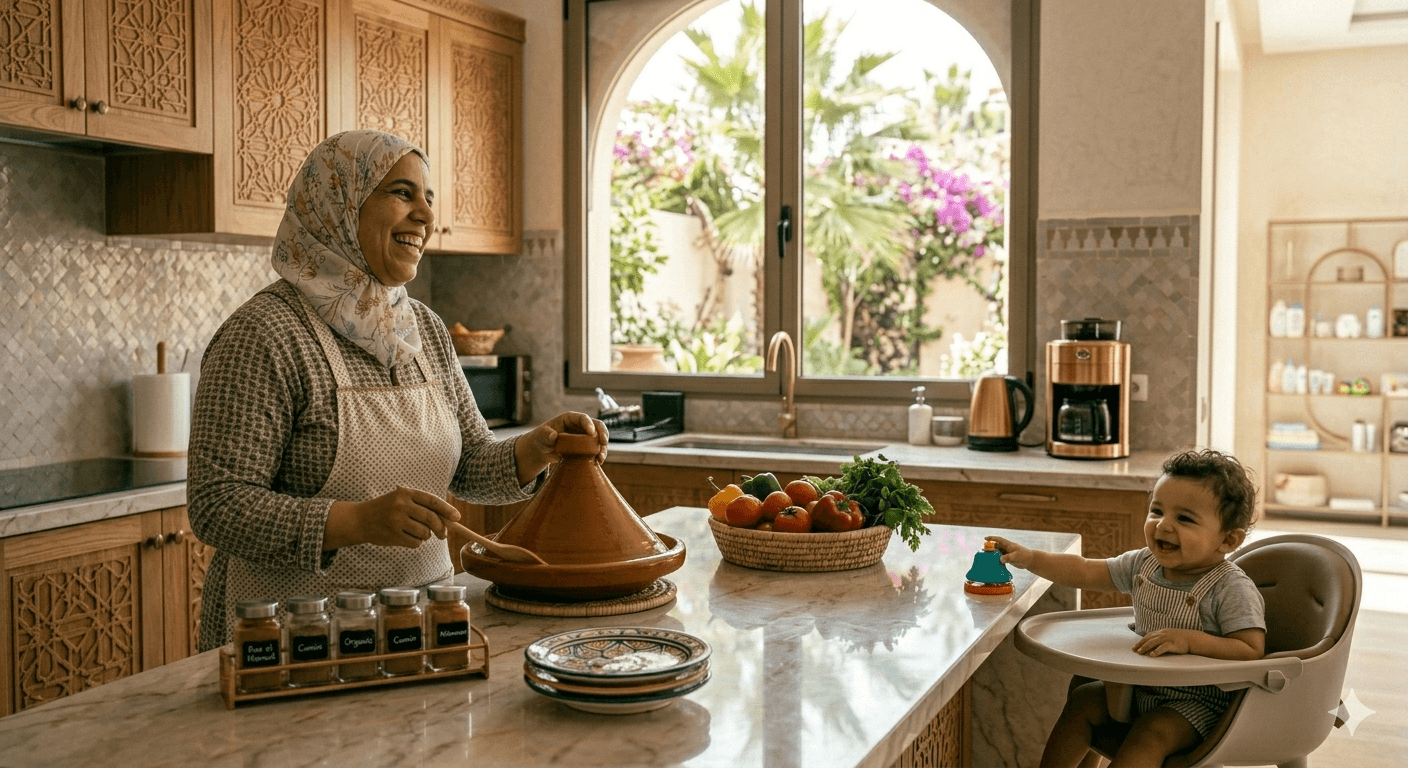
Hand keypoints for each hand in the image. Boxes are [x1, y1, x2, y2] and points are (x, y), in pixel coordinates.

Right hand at [326, 486, 460, 549]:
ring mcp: (396, 521)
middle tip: (443, 534)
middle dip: (441, 528)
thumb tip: (449, 520)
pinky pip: (415, 543)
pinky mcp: (393, 535)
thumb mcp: (402, 500)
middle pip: (431, 519)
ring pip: (424, 533)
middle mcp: (401, 505)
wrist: (360, 520)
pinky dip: (415, 543)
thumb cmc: (386, 509)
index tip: (457, 518)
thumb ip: (422, 506)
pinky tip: (406, 537)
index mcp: (406, 493)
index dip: (447, 510)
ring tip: (415, 531)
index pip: (432, 501)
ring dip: (425, 536)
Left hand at [515, 411, 608, 484]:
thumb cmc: (542, 438)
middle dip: (603, 433)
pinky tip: (598, 462)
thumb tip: (553, 435)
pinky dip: (599, 455)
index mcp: (571, 418)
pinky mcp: (586, 447)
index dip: (589, 424)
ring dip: (603, 447)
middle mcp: (581, 425)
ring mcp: (585, 436)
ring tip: (600, 458)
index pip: (583, 418)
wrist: (544, 449)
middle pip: (597, 425)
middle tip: (604, 442)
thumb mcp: (541, 436)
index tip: (591, 433)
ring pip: (599, 438)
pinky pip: (596, 449)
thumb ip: (545, 434)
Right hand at [987, 535, 1033, 568]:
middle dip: (989, 547)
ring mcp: (1007, 553)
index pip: (999, 540)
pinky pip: (1000, 558)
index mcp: (1009, 545)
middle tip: (983, 550)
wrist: (1030, 561)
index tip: (985, 538)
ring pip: (997, 552)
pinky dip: (996, 559)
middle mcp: (1007, 548)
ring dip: (992, 554)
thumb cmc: (1024, 556)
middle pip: (996, 546)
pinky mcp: (1008, 558)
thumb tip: (1000, 559)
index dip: (992, 538)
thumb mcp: (1016, 556)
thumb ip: (1008, 557)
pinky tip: (992, 562)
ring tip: (986, 557)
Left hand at [1133, 628, 1197, 656]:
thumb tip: (1152, 644)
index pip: (1148, 636)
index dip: (1141, 641)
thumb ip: (1161, 638)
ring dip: (1145, 647)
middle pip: (1148, 638)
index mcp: (1161, 632)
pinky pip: (1163, 647)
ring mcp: (1167, 638)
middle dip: (1140, 644)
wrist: (1192, 638)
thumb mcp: (1169, 636)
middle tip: (1134, 650)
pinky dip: (1157, 651)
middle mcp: (1163, 634)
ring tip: (1140, 652)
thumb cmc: (1181, 639)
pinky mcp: (1173, 644)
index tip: (1135, 647)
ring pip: (1153, 642)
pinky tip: (1152, 654)